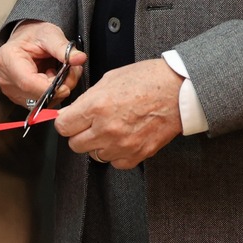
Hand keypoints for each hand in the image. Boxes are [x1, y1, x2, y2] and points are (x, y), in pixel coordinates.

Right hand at [0, 21, 86, 110]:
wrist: (28, 38)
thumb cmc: (36, 35)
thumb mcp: (51, 35)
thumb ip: (64, 48)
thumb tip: (79, 58)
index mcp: (8, 59)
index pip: (28, 83)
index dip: (50, 88)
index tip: (67, 84)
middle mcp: (5, 78)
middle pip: (34, 95)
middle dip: (58, 88)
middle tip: (71, 72)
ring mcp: (10, 90)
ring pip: (38, 102)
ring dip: (56, 92)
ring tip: (60, 73)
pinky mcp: (17, 97)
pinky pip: (38, 103)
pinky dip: (51, 94)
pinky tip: (52, 79)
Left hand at [54, 57, 182, 168]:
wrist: (179, 90)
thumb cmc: (148, 80)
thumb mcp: (109, 79)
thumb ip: (88, 99)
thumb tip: (73, 111)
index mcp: (96, 106)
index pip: (63, 126)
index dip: (66, 121)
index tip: (70, 119)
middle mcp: (107, 129)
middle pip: (75, 144)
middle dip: (79, 133)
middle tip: (90, 124)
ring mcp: (122, 144)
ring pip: (94, 155)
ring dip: (98, 144)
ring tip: (111, 129)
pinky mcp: (137, 154)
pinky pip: (115, 162)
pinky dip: (116, 153)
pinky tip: (123, 138)